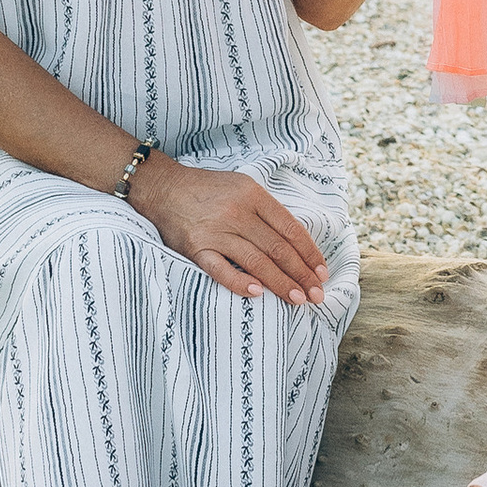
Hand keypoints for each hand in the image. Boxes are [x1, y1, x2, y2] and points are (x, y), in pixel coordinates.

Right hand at [135, 156, 329, 307]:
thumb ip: (267, 212)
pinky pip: (220, 269)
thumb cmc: (209, 190)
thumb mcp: (243, 187)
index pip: (291, 229)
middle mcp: (238, 212)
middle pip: (278, 249)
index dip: (310, 253)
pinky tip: (257, 293)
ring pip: (256, 261)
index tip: (322, 273)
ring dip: (280, 283)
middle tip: (317, 295)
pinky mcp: (195, 248)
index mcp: (254, 195)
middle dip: (302, 274)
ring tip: (298, 299)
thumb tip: (297, 244)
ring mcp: (216, 231)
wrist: (163, 187)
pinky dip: (239, 282)